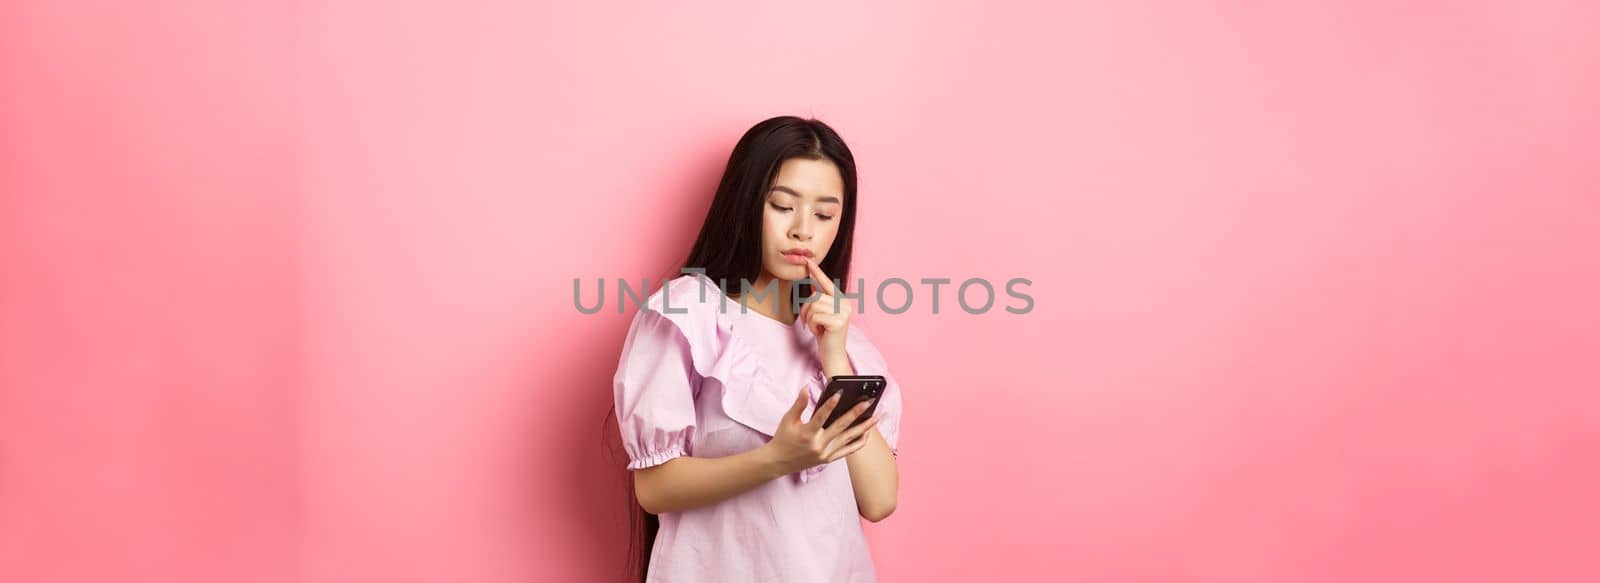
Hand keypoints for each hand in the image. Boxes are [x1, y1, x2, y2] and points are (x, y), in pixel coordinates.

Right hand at [763, 385, 879, 474]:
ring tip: (876, 416)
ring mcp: (826, 453)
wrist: (779, 462)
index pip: (821, 417)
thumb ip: (799, 403)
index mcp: (807, 434)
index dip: (830, 404)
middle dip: (856, 413)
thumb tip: (806, 387)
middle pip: (841, 427)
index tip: (840, 393)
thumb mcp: (788, 419)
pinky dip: (859, 442)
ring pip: (849, 438)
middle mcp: (819, 445)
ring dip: (864, 427)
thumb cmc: (783, 438)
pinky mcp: (829, 459)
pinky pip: (849, 450)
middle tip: (867, 402)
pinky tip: (868, 432)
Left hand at [799, 257, 851, 353]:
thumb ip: (820, 296)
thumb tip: (811, 279)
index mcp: (842, 300)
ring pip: (813, 306)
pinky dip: (812, 326)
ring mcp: (843, 312)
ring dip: (809, 319)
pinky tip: (819, 332)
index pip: (827, 283)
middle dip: (806, 310)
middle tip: (809, 322)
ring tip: (815, 327)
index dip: (817, 272)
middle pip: (815, 296)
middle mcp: (845, 304)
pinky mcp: (838, 322)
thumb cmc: (826, 333)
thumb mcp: (822, 313)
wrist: (833, 354)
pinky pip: (815, 317)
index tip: (808, 261)